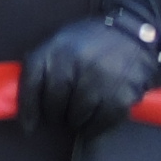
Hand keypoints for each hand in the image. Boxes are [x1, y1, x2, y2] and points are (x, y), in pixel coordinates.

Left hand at [20, 11, 160, 140]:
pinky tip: (93, 123)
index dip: (27, 109)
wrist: (133, 32)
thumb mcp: (59, 43)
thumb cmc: (89, 42)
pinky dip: (95, 128)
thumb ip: (42, 68)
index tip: (28, 126)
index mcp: (55, 49)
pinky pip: (101, 122)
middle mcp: (75, 63)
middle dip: (55, 114)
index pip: (32, 84)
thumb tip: (27, 107)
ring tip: (79, 114)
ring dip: (75, 121)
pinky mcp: (121, 95)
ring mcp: (100, 80)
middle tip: (61, 114)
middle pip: (53, 105)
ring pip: (76, 117)